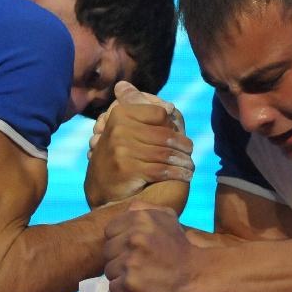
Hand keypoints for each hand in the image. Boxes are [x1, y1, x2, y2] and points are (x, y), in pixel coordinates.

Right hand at [84, 82, 192, 207]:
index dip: (172, 124)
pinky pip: (161, 170)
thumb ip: (146, 115)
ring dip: (183, 161)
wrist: (101, 186)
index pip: (159, 113)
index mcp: (120, 113)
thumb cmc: (121, 154)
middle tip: (190, 151)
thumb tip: (170, 106)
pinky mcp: (127, 169)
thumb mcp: (127, 130)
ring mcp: (121, 149)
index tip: (180, 133)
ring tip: (189, 165)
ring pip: (165, 153)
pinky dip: (178, 173)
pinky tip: (185, 176)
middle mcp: (118, 129)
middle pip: (164, 134)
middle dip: (182, 145)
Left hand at [103, 201, 199, 291]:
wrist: (196, 275)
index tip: (131, 248)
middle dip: (119, 258)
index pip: (109, 230)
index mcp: (140, 219)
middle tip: (137, 264)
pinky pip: (114, 287)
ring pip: (109, 270)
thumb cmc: (179, 247)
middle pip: (107, 251)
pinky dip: (124, 290)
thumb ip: (144, 208)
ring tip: (139, 275)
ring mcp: (131, 263)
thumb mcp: (167, 217)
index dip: (119, 240)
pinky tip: (139, 287)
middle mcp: (134, 239)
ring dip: (121, 275)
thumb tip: (126, 210)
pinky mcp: (130, 285)